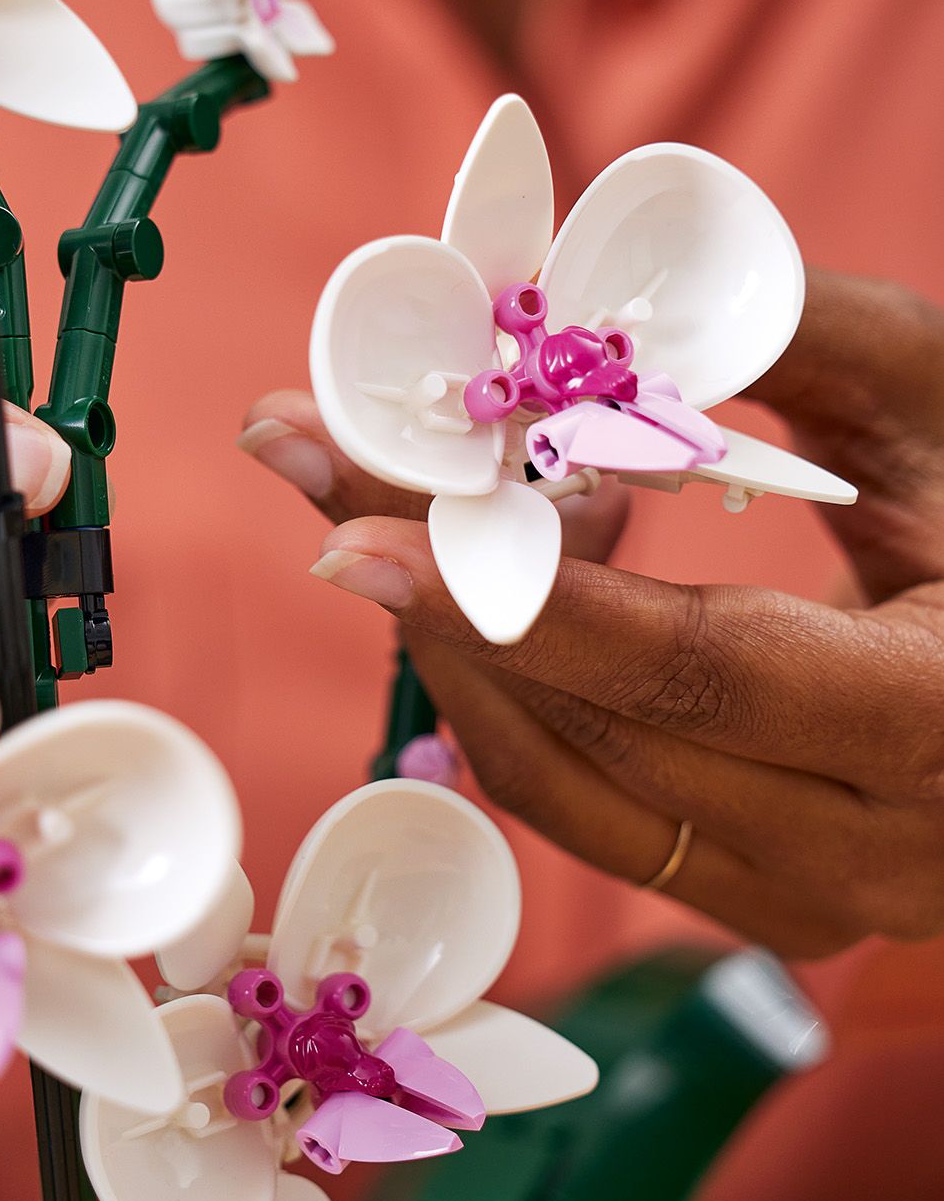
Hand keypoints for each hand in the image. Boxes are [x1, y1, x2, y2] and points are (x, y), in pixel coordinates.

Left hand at [241, 271, 943, 958]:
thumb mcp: (938, 400)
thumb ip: (791, 332)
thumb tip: (578, 304)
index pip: (698, 672)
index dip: (517, 602)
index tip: (352, 538)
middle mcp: (873, 848)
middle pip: (590, 725)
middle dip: (429, 587)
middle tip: (318, 462)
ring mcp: (804, 895)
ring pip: (559, 777)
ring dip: (452, 631)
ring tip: (404, 497)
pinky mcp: (748, 894)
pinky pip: (577, 797)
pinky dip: (509, 681)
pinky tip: (494, 573)